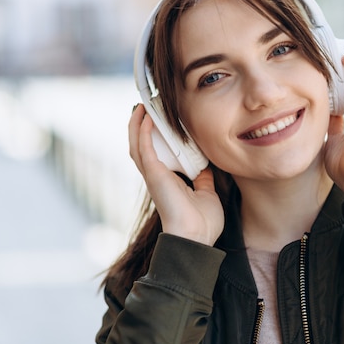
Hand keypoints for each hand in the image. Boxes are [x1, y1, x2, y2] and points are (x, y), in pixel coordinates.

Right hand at [128, 104, 223, 245]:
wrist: (196, 238)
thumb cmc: (202, 223)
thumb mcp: (206, 193)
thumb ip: (203, 178)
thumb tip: (205, 166)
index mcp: (167, 180)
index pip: (155, 154)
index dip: (154, 137)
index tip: (160, 119)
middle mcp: (156, 176)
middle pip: (140, 145)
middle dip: (141, 126)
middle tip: (147, 107)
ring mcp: (153, 175)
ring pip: (137, 144)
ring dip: (137, 124)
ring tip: (142, 106)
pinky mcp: (154, 174)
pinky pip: (144, 148)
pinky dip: (143, 131)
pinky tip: (146, 117)